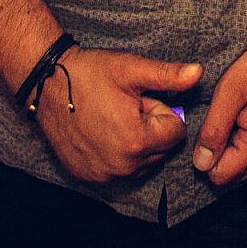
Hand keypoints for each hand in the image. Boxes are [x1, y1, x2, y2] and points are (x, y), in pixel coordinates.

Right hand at [32, 46, 201, 183]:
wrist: (47, 85)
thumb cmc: (90, 74)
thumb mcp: (132, 70)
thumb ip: (169, 76)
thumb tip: (199, 73)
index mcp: (137, 142)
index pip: (176, 132)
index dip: (161, 111)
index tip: (139, 99)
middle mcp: (122, 166)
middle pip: (161, 149)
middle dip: (150, 128)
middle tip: (125, 108)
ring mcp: (103, 175)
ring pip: (142, 161)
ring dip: (135, 142)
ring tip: (112, 118)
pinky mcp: (88, 177)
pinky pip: (120, 169)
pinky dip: (118, 153)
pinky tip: (101, 132)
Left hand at [192, 25, 246, 187]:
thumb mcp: (230, 90)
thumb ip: (214, 128)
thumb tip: (200, 163)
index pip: (219, 175)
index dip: (205, 156)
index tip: (210, 127)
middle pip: (229, 176)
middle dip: (217, 153)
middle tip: (222, 119)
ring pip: (238, 168)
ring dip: (228, 148)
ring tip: (233, 117)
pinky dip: (239, 144)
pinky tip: (241, 119)